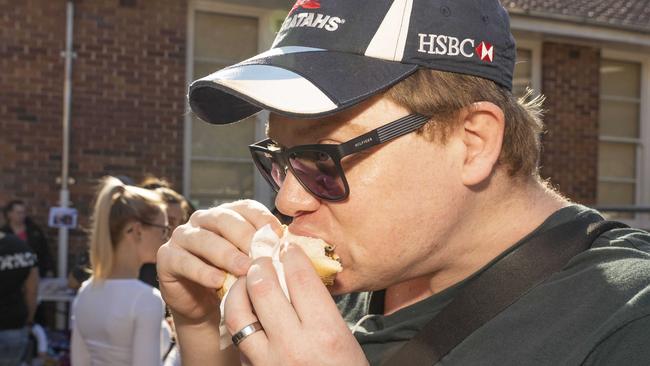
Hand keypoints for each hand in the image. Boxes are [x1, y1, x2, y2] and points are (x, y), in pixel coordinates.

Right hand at [156, 200, 282, 325]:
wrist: (204, 306)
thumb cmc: (233, 279)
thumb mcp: (251, 262)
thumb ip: (265, 250)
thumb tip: (290, 244)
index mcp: (227, 214)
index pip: (246, 207)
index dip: (263, 219)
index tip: (279, 235)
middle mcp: (204, 219)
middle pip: (225, 219)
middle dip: (245, 236)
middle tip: (261, 255)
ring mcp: (183, 236)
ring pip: (205, 239)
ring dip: (226, 254)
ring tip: (244, 269)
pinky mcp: (168, 257)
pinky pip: (184, 261)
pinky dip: (202, 271)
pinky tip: (218, 281)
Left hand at [224, 244, 368, 365]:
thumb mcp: (342, 340)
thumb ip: (318, 309)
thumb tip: (295, 275)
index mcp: (325, 334)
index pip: (300, 279)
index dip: (291, 255)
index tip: (288, 247)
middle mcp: (293, 346)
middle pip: (264, 288)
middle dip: (259, 265)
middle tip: (260, 258)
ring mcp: (268, 363)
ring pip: (238, 313)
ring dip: (238, 290)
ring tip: (245, 281)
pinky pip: (236, 339)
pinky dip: (238, 320)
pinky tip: (245, 311)